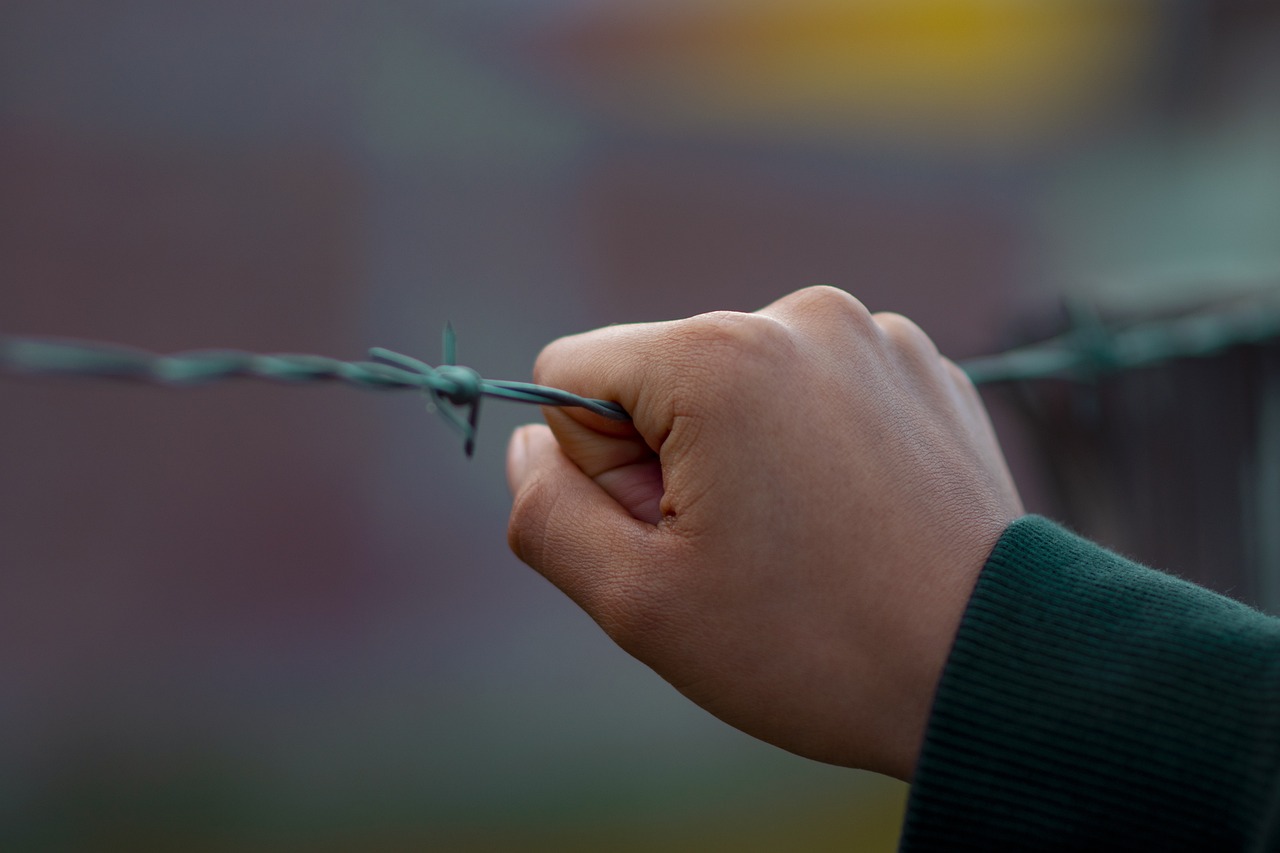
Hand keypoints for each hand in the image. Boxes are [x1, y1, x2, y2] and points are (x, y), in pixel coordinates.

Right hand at [505, 286, 1022, 779]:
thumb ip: (546, 512)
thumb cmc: (812, 644)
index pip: (574, 375)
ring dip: (745, 453)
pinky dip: (817, 445)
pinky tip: (858, 517)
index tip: (669, 530)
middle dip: (673, 460)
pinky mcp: (927, 366)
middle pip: (662, 375)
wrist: (996, 671)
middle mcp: (799, 316)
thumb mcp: (638, 602)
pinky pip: (820, 390)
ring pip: (742, 384)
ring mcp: (876, 335)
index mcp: (716, 356)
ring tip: (810, 539)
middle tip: (744, 551)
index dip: (596, 469)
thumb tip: (529, 447)